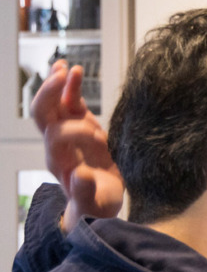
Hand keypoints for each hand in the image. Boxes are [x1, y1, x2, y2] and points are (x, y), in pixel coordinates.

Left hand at [33, 60, 123, 230]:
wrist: (97, 204)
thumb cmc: (96, 205)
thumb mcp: (96, 205)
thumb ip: (85, 192)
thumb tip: (78, 175)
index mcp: (60, 162)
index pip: (57, 137)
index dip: (75, 131)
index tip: (99, 137)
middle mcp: (58, 145)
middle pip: (43, 115)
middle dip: (49, 94)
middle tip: (61, 76)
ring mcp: (66, 132)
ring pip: (53, 104)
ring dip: (57, 84)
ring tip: (64, 66)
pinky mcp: (78, 125)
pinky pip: (69, 102)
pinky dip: (69, 86)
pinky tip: (71, 68)